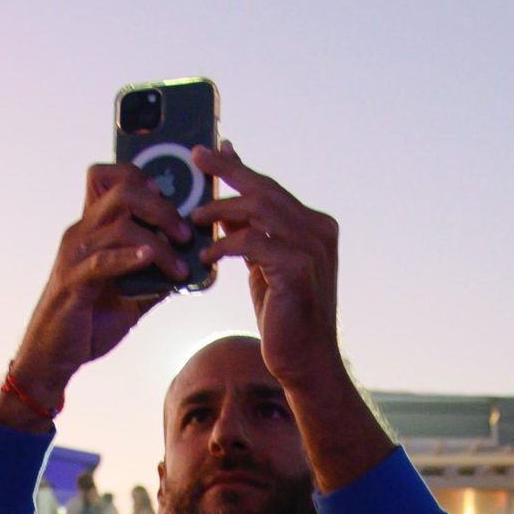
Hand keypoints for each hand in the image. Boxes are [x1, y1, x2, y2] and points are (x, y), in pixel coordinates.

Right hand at [0, 164, 194, 422]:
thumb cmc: (90, 321)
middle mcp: (82, 232)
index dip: (141, 175)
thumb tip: (194, 267)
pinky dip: (130, 257)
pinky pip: (103, 260)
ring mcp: (75, 255)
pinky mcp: (73, 281)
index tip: (171, 197)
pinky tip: (151, 260)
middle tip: (186, 235)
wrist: (54, 356)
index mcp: (93, 228)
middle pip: (123, 191)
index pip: (108, 176)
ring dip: (158, 242)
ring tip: (180, 265)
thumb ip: (155, 276)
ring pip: (120, 226)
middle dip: (163, 208)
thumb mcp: (131, 295)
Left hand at [193, 144, 344, 394]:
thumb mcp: (263, 266)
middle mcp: (318, 230)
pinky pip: (254, 243)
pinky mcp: (299, 269)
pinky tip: (206, 255)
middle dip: (228, 171)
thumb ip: (249, 233)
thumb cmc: (283, 316)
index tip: (209, 151)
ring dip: (222, 210)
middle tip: (196, 159)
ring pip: (260, 210)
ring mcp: (312, 248)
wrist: (305, 362)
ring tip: (194, 218)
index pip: (269, 188)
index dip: (237, 167)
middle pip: (265, 189)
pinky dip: (226, 245)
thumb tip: (225, 206)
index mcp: (314, 226)